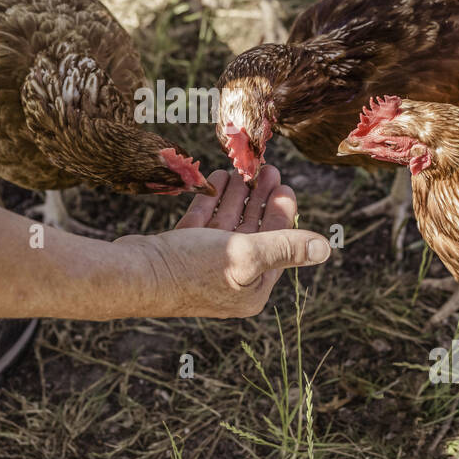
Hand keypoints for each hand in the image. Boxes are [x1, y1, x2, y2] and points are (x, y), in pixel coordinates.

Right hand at [116, 166, 330, 318]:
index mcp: (251, 289)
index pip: (277, 246)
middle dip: (260, 200)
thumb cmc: (192, 268)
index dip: (281, 213)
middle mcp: (230, 281)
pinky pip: (203, 223)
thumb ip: (286, 247)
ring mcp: (203, 267)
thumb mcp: (247, 255)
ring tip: (244, 169)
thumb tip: (326, 249)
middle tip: (267, 169)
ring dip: (237, 196)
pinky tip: (218, 178)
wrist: (133, 275)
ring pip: (228, 225)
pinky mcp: (180, 253)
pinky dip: (212, 200)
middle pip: (253, 233)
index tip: (285, 185)